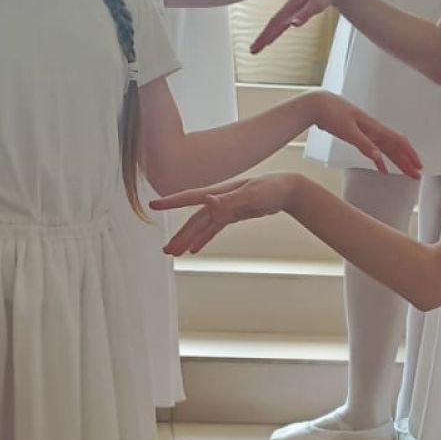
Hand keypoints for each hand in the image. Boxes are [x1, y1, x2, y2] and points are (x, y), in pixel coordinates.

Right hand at [153, 175, 294, 256]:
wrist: (286, 190)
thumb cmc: (270, 187)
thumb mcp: (251, 194)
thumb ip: (229, 199)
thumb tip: (209, 202)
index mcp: (218, 193)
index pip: (190, 198)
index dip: (171, 202)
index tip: (154, 205)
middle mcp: (217, 201)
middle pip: (193, 220)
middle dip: (179, 235)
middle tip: (166, 250)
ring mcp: (224, 208)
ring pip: (201, 227)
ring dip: (188, 239)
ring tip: (174, 252)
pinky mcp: (231, 215)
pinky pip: (213, 229)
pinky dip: (203, 239)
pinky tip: (194, 249)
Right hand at [250, 0, 353, 53]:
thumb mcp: (317, 4)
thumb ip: (305, 14)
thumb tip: (294, 24)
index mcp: (291, 7)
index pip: (275, 23)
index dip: (266, 35)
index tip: (257, 46)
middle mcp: (288, 10)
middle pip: (272, 25)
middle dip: (262, 38)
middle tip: (252, 51)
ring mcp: (291, 12)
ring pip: (275, 26)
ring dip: (266, 36)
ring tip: (257, 48)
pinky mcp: (295, 14)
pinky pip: (281, 25)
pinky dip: (274, 33)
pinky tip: (271, 39)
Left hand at [311, 95, 422, 177]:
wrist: (318, 104)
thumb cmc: (332, 114)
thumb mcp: (348, 131)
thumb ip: (364, 144)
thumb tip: (379, 157)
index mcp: (374, 127)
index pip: (398, 142)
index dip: (410, 154)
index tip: (418, 166)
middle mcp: (374, 130)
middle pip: (396, 148)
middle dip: (407, 162)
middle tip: (416, 176)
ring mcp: (367, 133)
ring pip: (387, 150)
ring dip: (397, 162)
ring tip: (406, 174)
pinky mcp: (359, 136)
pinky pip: (374, 150)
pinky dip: (380, 160)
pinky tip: (383, 170)